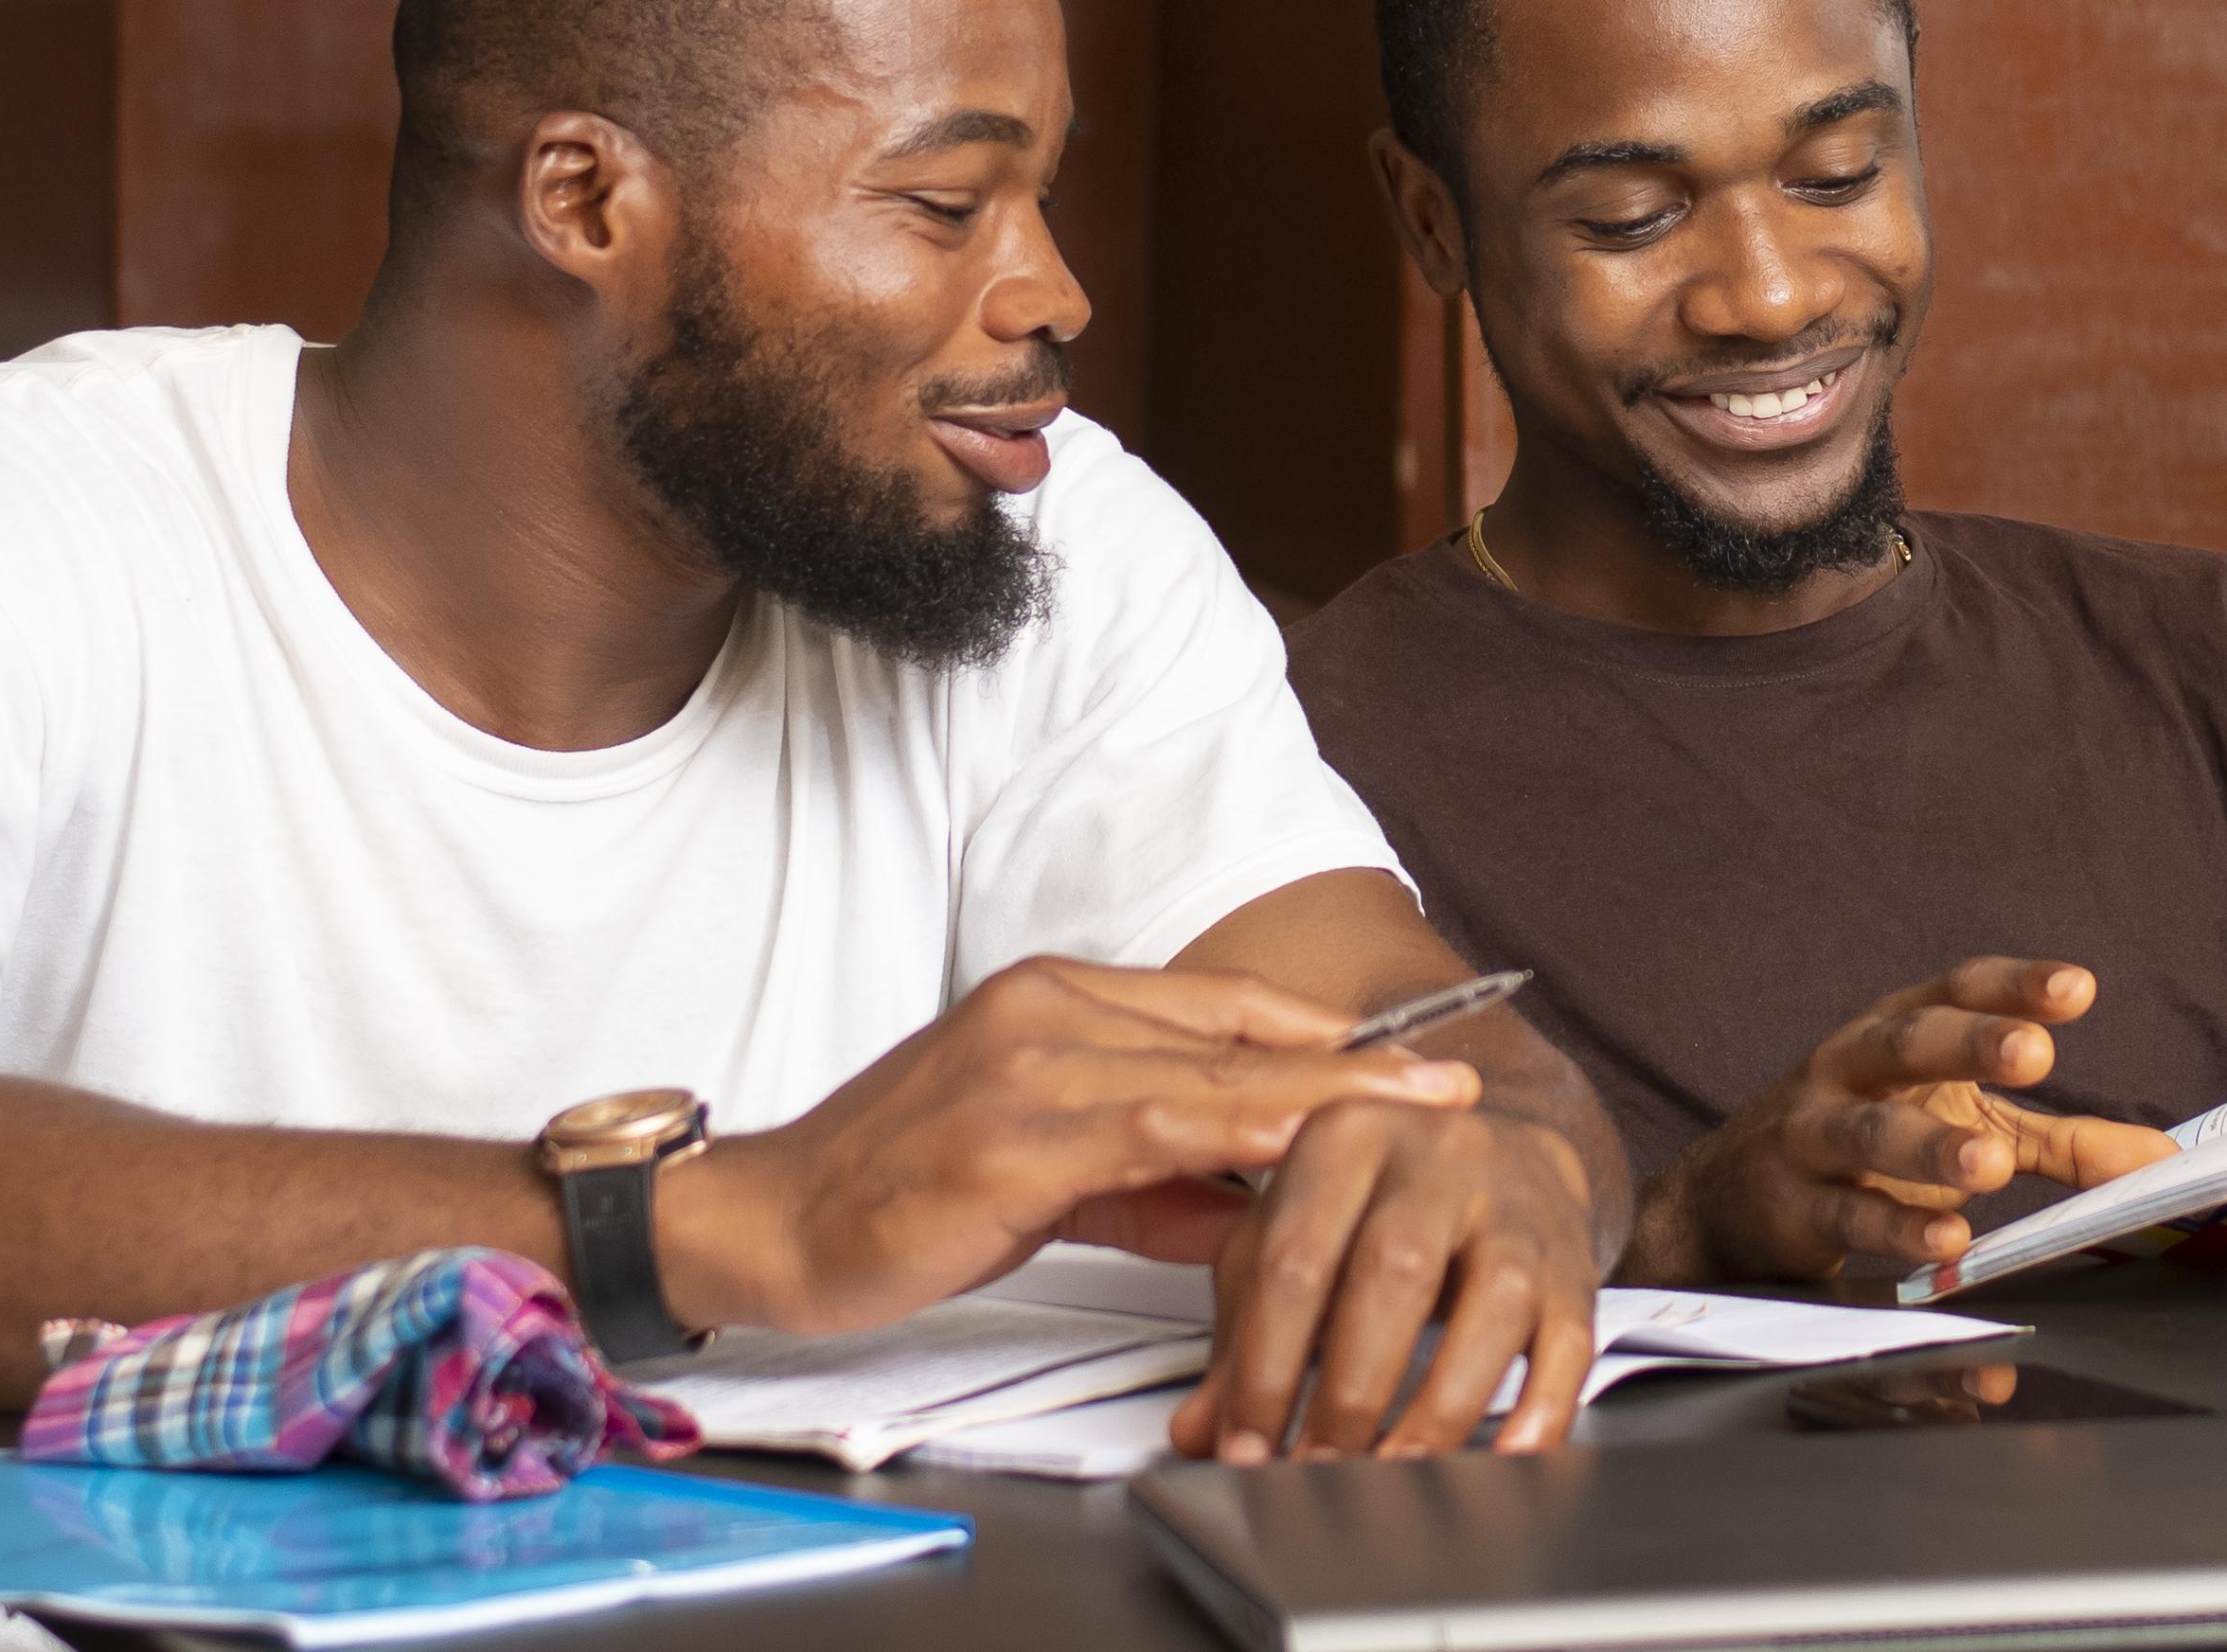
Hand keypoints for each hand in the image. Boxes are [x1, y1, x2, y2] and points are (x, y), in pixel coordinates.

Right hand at [656, 959, 1478, 1335]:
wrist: (771, 1225)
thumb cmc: (902, 1195)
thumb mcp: (1047, 1178)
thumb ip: (1151, 1184)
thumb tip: (1246, 1210)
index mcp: (1055, 1002)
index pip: (1219, 1006)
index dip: (1322, 1028)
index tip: (1413, 1052)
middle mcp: (1047, 1011)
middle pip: (1233, 1031)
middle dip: (1354, 1058)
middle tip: (1454, 1076)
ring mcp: (1025, 1066)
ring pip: (1206, 1072)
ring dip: (1322, 1090)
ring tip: (1414, 1108)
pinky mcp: (1006, 1135)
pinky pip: (1145, 1128)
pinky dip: (1233, 1130)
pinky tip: (1299, 1141)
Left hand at [1169, 1102, 1600, 1462]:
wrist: (1500, 1150)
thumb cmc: (1376, 1201)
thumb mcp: (1290, 1236)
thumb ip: (1242, 1330)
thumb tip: (1198, 1432)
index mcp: (1346, 1135)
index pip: (1295, 1255)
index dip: (1263, 1364)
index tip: (1246, 1447)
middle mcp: (1437, 1153)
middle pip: (1393, 1271)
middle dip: (1349, 1391)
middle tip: (1317, 1469)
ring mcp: (1514, 1202)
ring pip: (1493, 1299)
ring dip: (1439, 1405)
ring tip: (1395, 1471)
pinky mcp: (1571, 1258)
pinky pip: (1570, 1333)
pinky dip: (1542, 1404)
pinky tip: (1505, 1456)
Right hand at [1630, 960, 2178, 1284]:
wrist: (1726, 1200)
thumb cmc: (1869, 1145)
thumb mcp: (1962, 1124)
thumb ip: (2061, 1142)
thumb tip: (2162, 1161)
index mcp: (1896, 1030)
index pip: (1956, 989)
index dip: (2014, 986)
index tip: (2078, 987)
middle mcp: (1849, 1069)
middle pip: (1907, 1041)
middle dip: (1969, 1042)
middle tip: (2035, 1053)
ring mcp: (1811, 1136)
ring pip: (1868, 1134)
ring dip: (1929, 1150)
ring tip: (1989, 1169)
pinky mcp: (1792, 1207)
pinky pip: (1846, 1218)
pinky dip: (1896, 1232)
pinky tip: (1947, 1244)